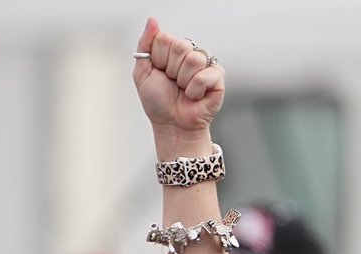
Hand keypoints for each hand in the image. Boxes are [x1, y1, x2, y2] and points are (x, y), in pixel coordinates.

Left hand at [133, 19, 224, 144]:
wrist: (172, 125)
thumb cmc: (158, 103)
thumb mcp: (143, 73)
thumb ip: (145, 44)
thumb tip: (152, 20)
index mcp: (171, 49)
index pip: (164, 39)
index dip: (158, 60)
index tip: (160, 73)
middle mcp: (190, 53)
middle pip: (180, 46)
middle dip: (171, 70)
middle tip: (173, 83)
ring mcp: (205, 63)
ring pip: (193, 59)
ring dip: (184, 81)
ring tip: (184, 91)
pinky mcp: (218, 76)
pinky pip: (205, 75)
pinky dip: (195, 90)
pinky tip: (195, 96)